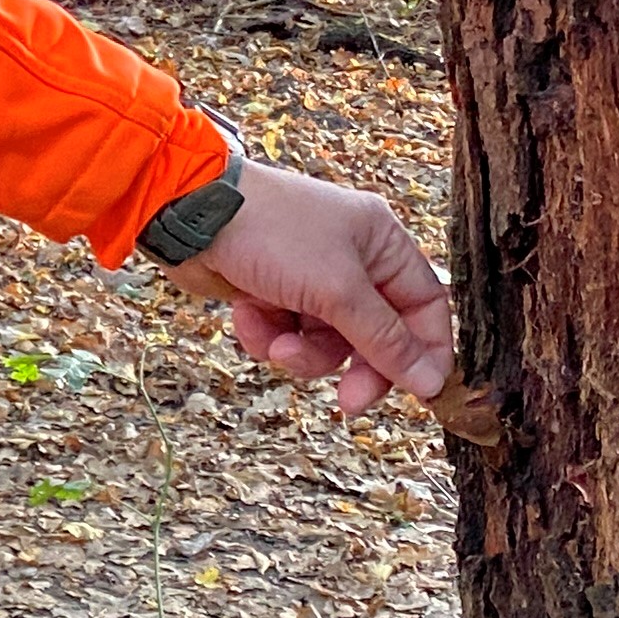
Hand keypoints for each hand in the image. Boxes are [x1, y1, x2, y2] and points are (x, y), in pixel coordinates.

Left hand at [165, 157, 452, 418]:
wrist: (188, 215)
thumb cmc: (269, 232)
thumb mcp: (337, 290)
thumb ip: (384, 339)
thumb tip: (431, 382)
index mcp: (382, 241)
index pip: (426, 305)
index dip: (426, 351)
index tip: (420, 394)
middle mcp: (352, 257)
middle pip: (377, 334)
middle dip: (358, 366)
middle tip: (348, 402)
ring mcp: (311, 275)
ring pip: (329, 342)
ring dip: (302, 352)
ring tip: (276, 344)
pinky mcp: (274, 291)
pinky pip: (288, 334)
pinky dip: (268, 334)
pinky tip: (248, 316)